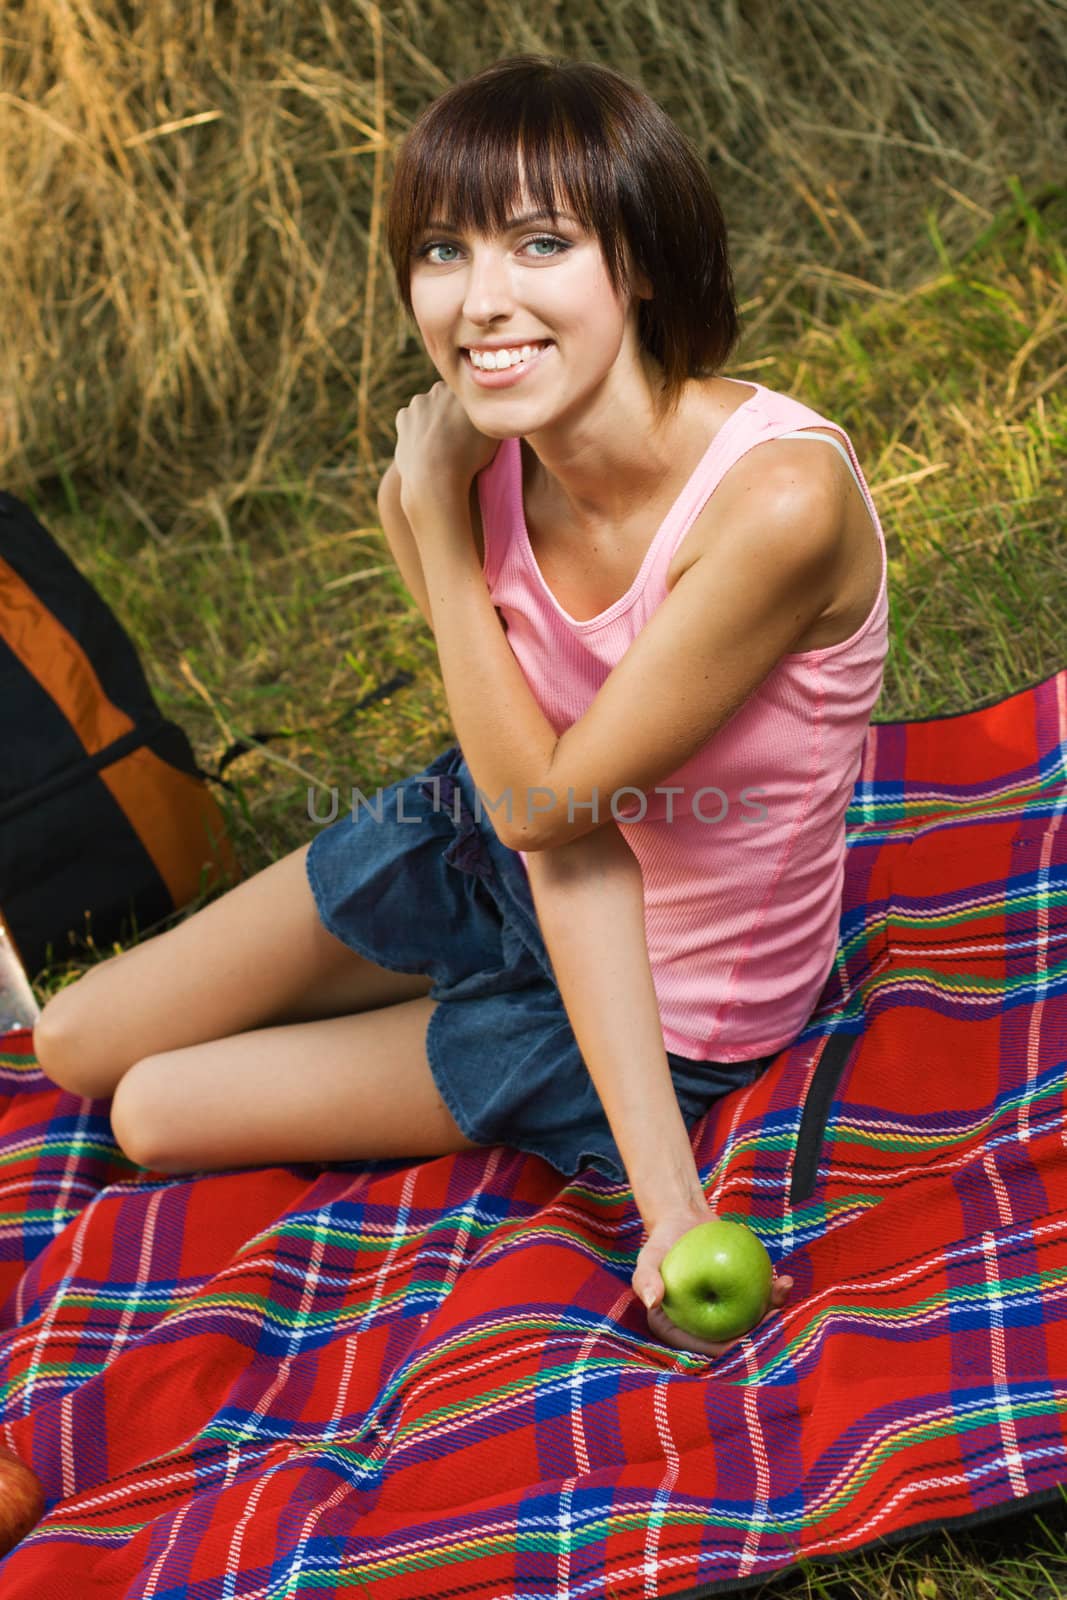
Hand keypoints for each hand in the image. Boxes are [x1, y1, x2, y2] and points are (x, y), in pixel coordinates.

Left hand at [394, 380, 500, 516]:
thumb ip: (493, 418)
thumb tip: (497, 412)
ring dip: (432, 420)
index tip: (471, 425)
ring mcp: (418, 402)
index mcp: (463, 391)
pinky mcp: (402, 417)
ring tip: (440, 444)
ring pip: (427, 407)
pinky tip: (425, 447)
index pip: (466, 393)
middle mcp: (439, 389)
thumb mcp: (494, 437)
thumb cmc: (469, 459)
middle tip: (457, 434)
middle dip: (449, 411)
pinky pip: (411, 420)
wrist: (434, 477)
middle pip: (445, 397)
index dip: (468, 410)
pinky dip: (416, 430)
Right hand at [632, 1203, 793, 1358]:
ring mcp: (725, 1310)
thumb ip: (645, 1279)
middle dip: (761, 1334)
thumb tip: (653, 1301)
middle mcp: (705, 1326)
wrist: (682, 1220)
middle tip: (775, 1315)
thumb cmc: (661, 1243)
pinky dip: (772, 1291)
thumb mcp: (647, 1259)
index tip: (747, 1340)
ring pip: (753, 1319)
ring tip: (783, 1289)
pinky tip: (783, 1279)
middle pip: (736, 1337)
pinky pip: (758, 1297)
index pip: (706, 1348)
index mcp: (681, 1330)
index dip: (728, 1350)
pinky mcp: (739, 1293)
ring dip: (773, 1310)